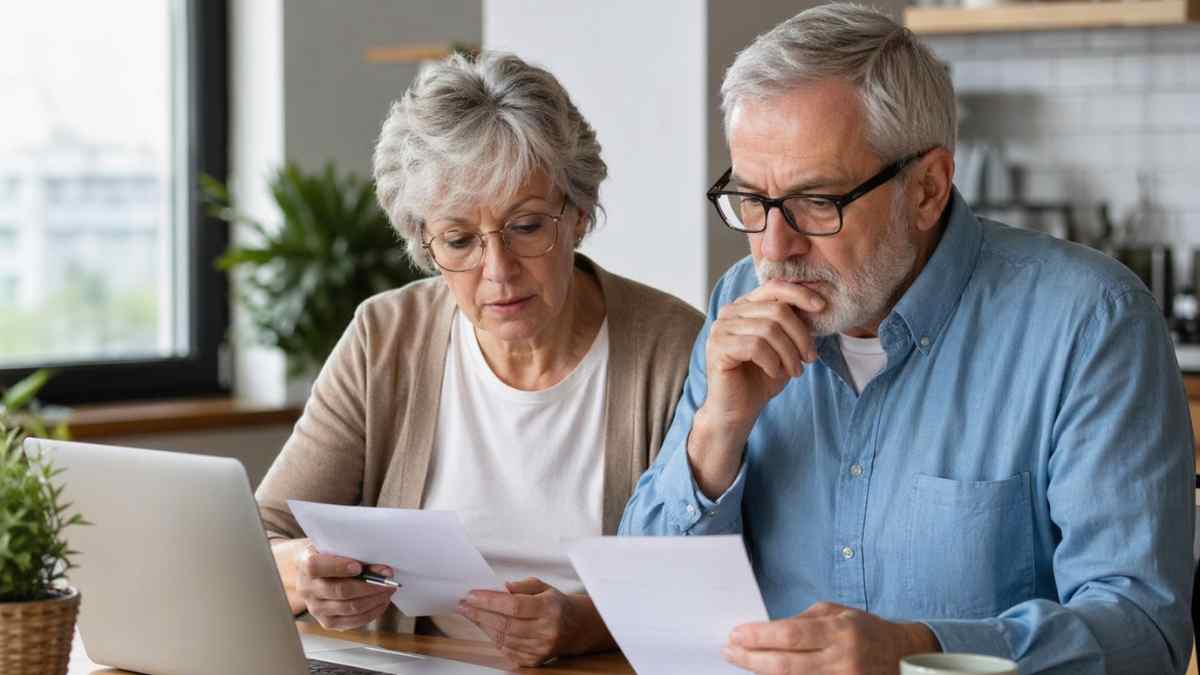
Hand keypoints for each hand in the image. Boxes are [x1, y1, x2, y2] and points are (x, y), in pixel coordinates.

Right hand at [293, 542, 395, 630]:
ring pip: (349, 607)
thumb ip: (354, 554)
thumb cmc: (330, 556)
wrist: (315, 574)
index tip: (359, 567)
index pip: (316, 567)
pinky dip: (371, 612)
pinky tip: (381, 602)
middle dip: (369, 585)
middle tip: (388, 580)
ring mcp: (316, 608)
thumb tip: (382, 570)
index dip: (338, 567)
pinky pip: (353, 621)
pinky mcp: (327, 622)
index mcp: (304, 564)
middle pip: (340, 590)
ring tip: (388, 590)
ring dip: (374, 599)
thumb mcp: (336, 547)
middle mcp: (306, 589)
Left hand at [457, 577, 611, 666]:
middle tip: (464, 605)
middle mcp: (546, 630)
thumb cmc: (556, 604)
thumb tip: (500, 587)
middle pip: (506, 623)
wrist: (577, 628)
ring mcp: (541, 648)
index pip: (514, 605)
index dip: (490, 601)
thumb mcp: (543, 587)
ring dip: (483, 626)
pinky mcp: (535, 660)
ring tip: (471, 614)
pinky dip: (494, 638)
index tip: (472, 595)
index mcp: (549, 608)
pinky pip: (507, 650)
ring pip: (504, 638)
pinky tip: (486, 627)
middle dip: (480, 613)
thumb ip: (522, 585)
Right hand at [689, 281, 823, 496]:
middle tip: (809, 359)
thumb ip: (792, 324)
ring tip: (794, 371)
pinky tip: (774, 373)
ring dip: (789, 353)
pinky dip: (772, 362)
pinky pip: (756, 347)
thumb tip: (817, 302)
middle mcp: (730, 312)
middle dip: (800, 335)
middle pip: (776, 309)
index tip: (822, 307)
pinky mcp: (718, 347)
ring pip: (768, 329)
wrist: (738, 410)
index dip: (800, 293)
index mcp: (745, 306)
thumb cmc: (761, 378)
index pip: (773, 287)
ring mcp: (720, 329)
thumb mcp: (784, 347)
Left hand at [723, 602, 939, 674]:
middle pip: (786, 664)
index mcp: (840, 632)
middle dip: (751, 658)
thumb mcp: (836, 613)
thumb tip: (766, 630)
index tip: (736, 634)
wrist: (902, 656)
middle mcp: (842, 660)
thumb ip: (802, 621)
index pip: (791, 635)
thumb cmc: (864, 630)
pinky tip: (765, 674)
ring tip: (740, 661)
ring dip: (762, 672)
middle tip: (729, 651)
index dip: (759, 636)